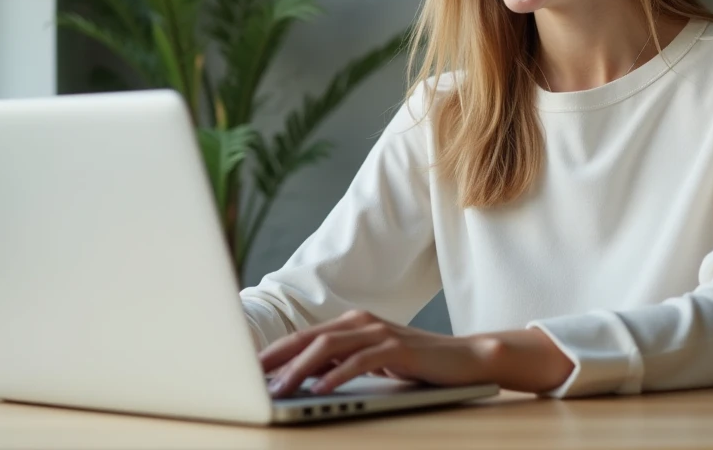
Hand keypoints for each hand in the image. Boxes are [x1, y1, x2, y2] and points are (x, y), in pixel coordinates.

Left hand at [258, 309, 496, 396]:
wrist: (464, 359)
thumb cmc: (416, 363)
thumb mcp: (372, 362)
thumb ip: (341, 364)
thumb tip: (302, 379)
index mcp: (352, 323)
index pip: (304, 337)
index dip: (275, 352)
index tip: (248, 370)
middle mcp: (361, 322)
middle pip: (308, 338)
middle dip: (276, 359)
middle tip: (250, 379)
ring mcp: (379, 332)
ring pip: (328, 348)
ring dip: (299, 369)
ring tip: (279, 389)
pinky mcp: (396, 348)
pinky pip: (358, 361)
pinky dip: (336, 375)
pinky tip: (319, 390)